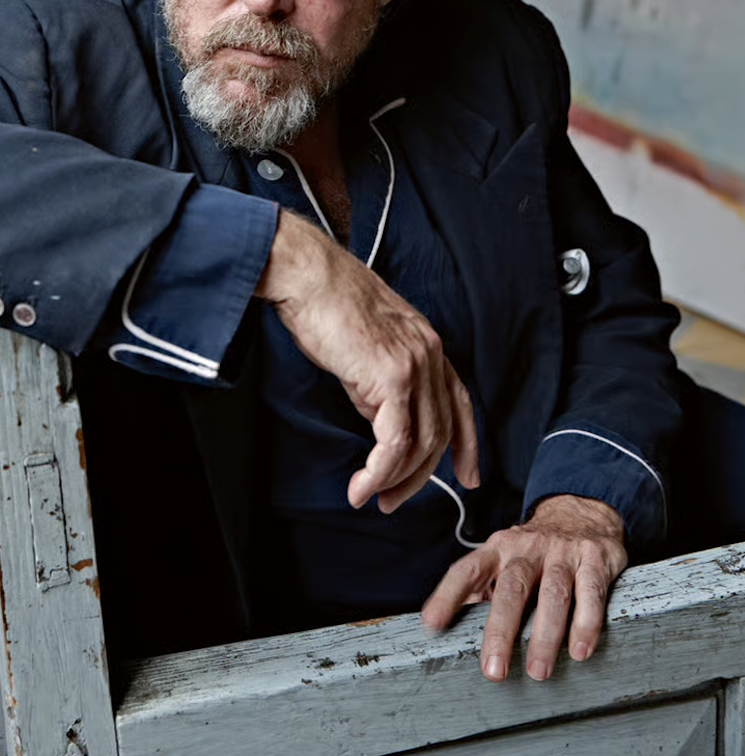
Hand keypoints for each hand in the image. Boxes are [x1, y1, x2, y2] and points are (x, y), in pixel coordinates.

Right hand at [256, 210, 478, 510]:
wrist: (311, 278)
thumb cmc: (328, 304)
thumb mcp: (369, 344)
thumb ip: (381, 379)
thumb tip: (376, 416)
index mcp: (429, 344)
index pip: (460, 403)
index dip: (467, 444)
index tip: (468, 475)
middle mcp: (431, 355)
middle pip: (440, 433)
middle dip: (419, 476)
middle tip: (393, 501)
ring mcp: (415, 366)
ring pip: (419, 443)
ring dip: (396, 480)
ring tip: (372, 497)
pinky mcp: (392, 378)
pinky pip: (393, 442)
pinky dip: (379, 472)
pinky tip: (362, 486)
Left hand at [421, 494, 627, 680]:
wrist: (583, 512)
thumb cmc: (536, 549)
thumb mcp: (505, 559)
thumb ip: (484, 588)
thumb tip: (454, 625)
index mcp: (498, 549)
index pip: (468, 569)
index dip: (448, 595)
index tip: (432, 624)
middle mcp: (527, 548)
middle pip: (511, 588)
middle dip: (500, 631)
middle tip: (493, 670)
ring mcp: (562, 552)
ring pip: (553, 593)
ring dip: (545, 635)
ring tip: (538, 671)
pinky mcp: (594, 559)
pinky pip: (590, 592)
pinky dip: (585, 623)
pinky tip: (579, 650)